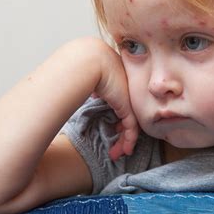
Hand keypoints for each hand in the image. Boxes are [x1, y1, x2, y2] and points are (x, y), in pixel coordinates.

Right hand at [93, 41, 139, 160]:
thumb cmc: (82, 65)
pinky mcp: (128, 107)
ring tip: (118, 153)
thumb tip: (86, 95)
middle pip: (126, 114)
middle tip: (116, 148)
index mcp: (116, 80)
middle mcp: (124, 89)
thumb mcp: (89, 77)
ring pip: (130, 123)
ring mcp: (128, 98)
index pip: (120, 102)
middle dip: (120, 133)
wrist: (90, 59)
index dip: (115, 117)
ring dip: (124, 141)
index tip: (109, 128)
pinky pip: (131, 128)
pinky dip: (129, 140)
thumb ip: (93, 88)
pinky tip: (126, 150)